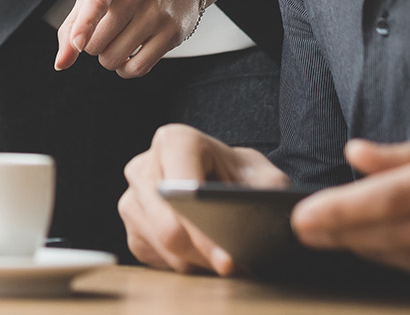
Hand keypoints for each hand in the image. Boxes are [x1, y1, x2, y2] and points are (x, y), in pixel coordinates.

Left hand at [54, 0, 204, 76]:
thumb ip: (74, 23)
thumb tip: (62, 62)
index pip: (97, 1)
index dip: (84, 25)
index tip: (78, 44)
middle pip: (97, 43)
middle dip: (92, 45)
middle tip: (105, 30)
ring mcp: (157, 14)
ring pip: (115, 59)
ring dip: (108, 58)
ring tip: (118, 40)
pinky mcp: (172, 34)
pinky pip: (138, 69)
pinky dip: (125, 70)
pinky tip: (129, 55)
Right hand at [118, 124, 286, 273]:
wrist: (227, 181)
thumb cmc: (244, 177)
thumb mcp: (266, 179)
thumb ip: (266, 195)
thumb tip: (276, 220)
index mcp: (173, 141)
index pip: (180, 193)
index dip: (203, 232)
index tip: (227, 261)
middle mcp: (144, 166)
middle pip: (167, 229)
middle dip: (202, 255)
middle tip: (232, 268)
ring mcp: (133, 198)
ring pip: (162, 249)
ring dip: (196, 263)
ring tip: (223, 259)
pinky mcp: (133, 227)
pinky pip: (156, 259)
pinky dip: (183, 264)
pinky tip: (202, 255)